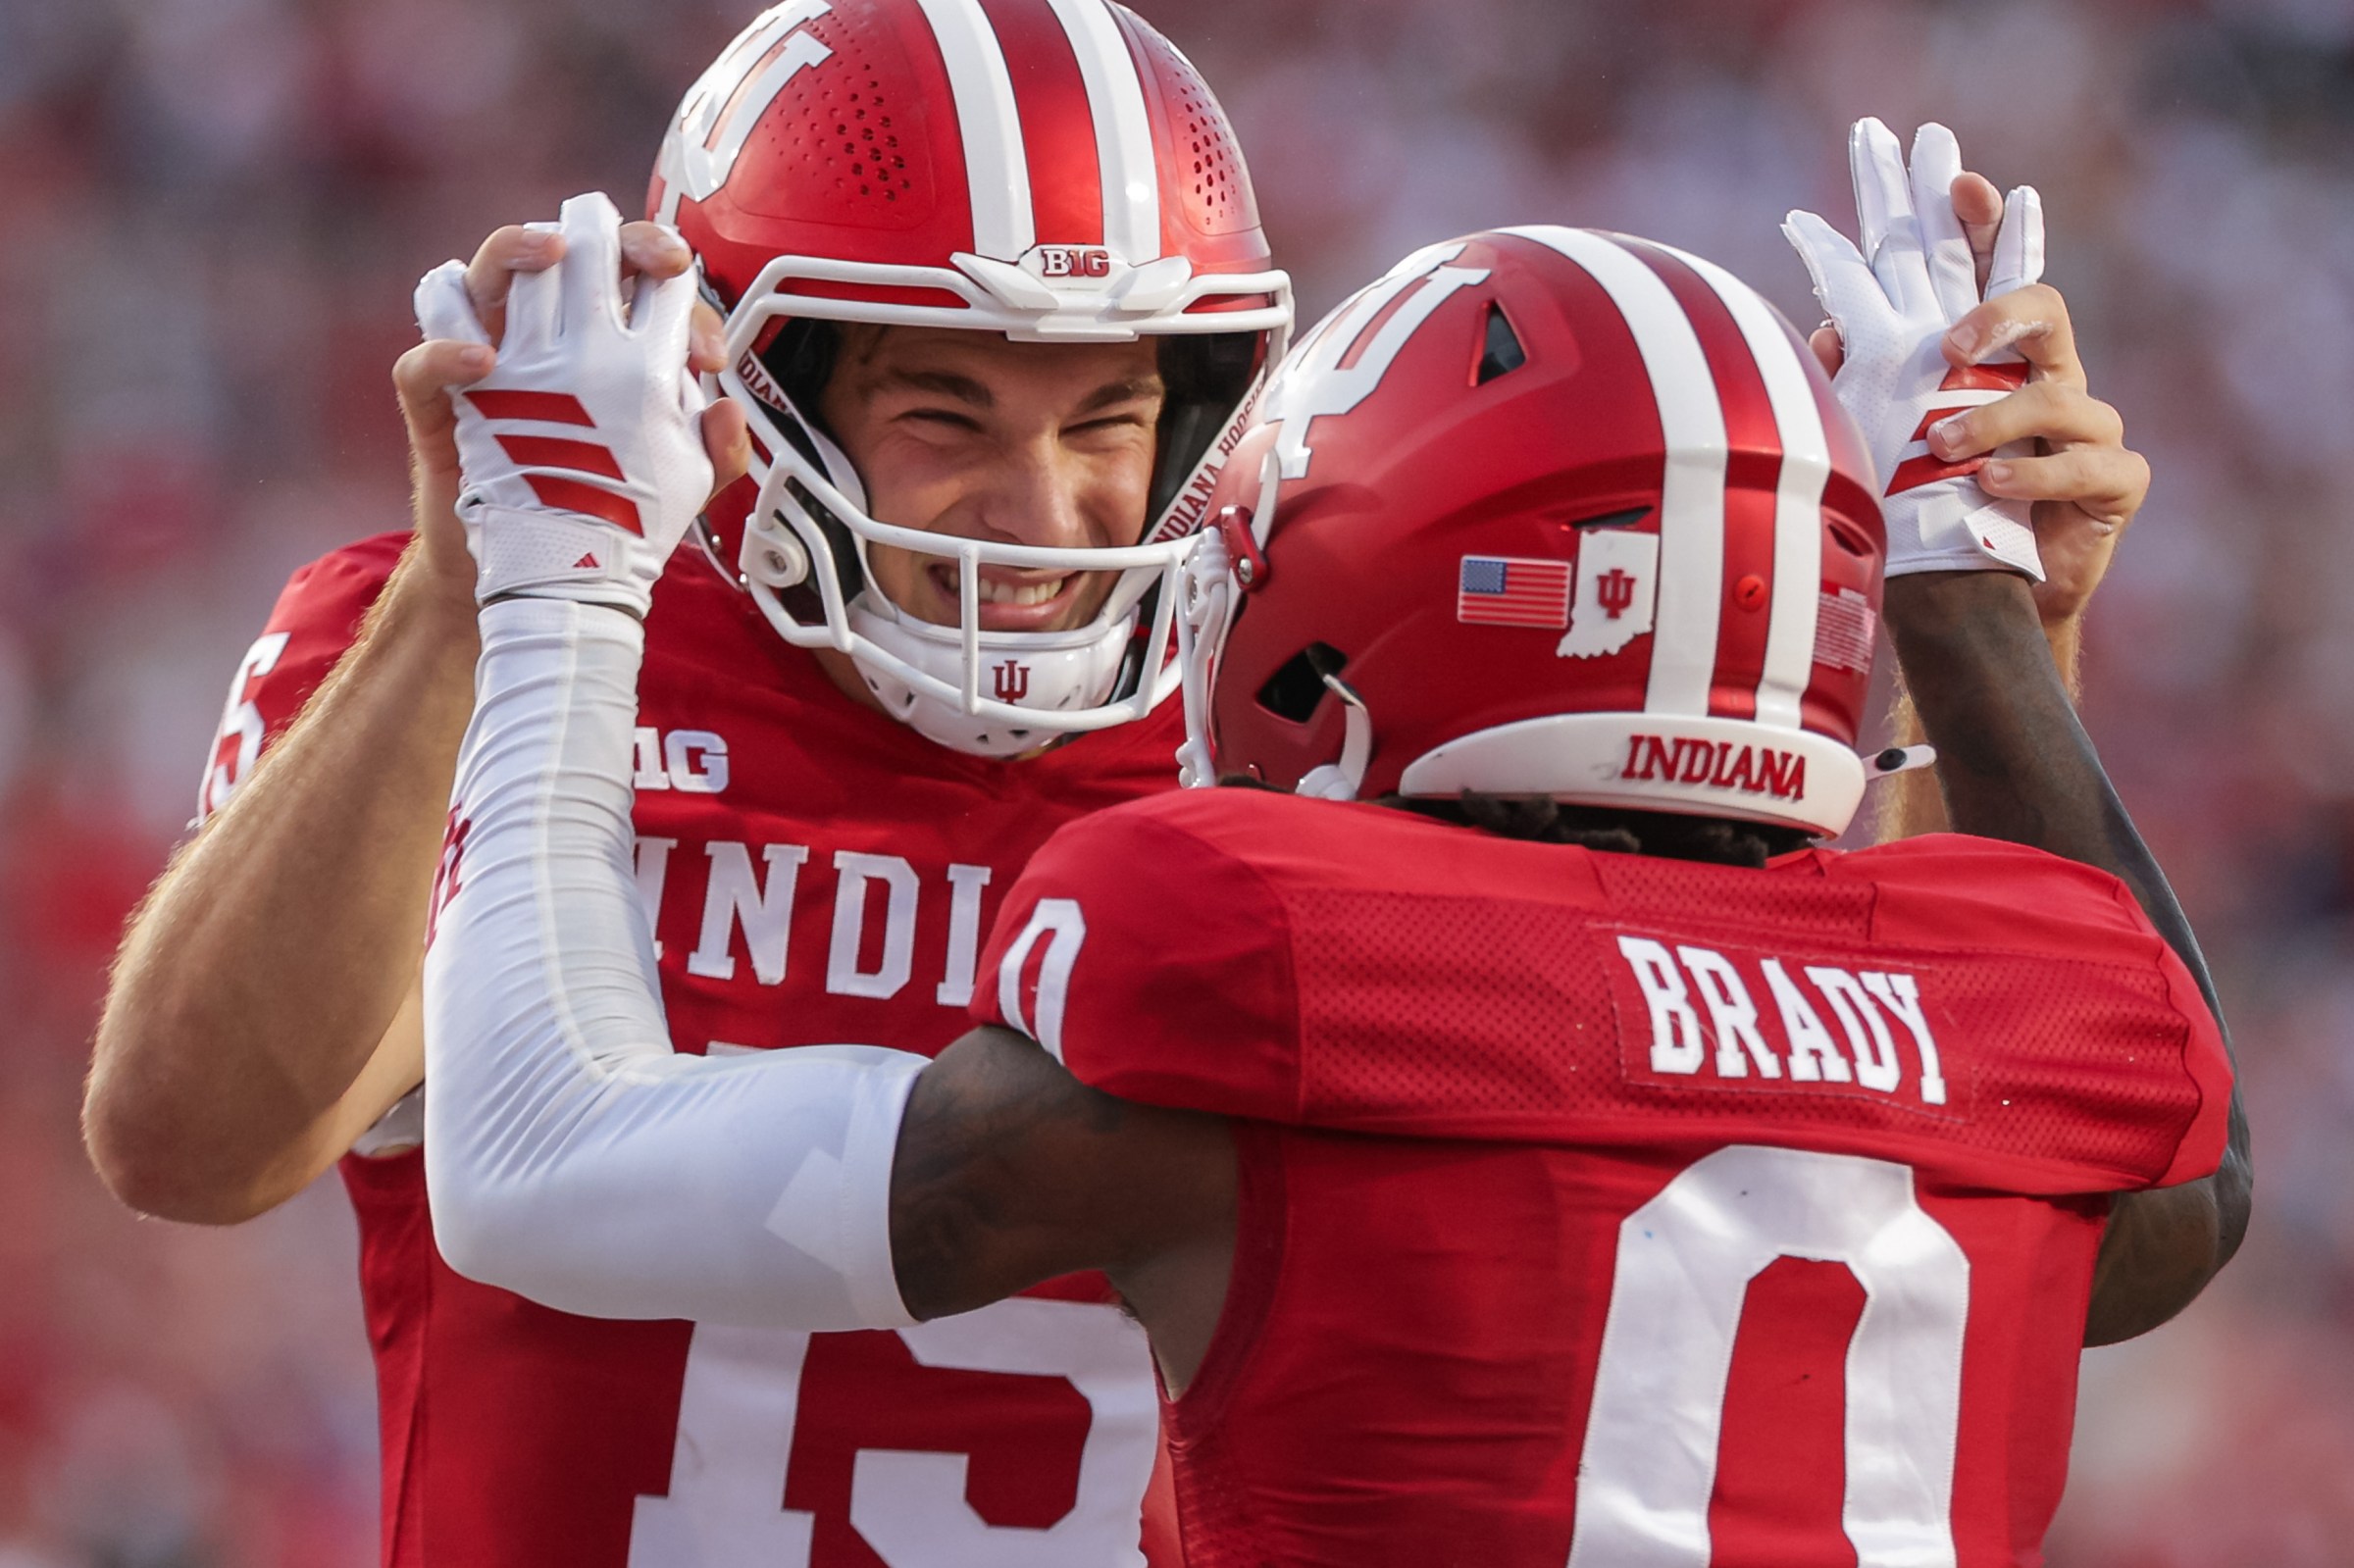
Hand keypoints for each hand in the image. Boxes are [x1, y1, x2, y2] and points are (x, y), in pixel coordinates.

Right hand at [393, 200, 745, 609]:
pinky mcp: (441, 401)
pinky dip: (446, 347)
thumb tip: (726, 411)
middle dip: (618, 238)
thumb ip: (719, 452)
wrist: (545, 573)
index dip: (683, 298)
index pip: (647, 282)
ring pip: (492, 268)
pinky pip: (424, 357)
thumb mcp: (683, 484)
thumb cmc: (611, 511)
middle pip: (577, 249)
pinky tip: (485, 360)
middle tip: (660, 261)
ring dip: (519, 246)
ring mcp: (493, 356)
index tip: (708, 354)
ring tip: (552, 254)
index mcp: (614, 342)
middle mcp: (552, 335)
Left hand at [1784, 119, 2045, 579]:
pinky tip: (1990, 484)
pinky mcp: (2116, 479)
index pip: (1985, 272)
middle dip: (2003, 304)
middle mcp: (2046, 375)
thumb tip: (1823, 326)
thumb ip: (1858, 380)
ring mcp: (2087, 424)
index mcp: (1991, 356)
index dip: (1980, 223)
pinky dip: (2034, 475)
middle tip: (1951, 337)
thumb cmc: (1934, 507)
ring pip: (2055, 393)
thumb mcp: (1885, 439)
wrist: (1985, 600)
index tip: (1958, 179)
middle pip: (2041, 304)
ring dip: (1994, 419)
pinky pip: (2086, 463)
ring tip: (1939, 448)